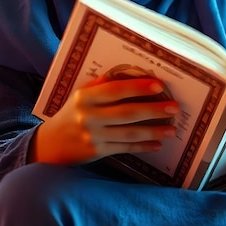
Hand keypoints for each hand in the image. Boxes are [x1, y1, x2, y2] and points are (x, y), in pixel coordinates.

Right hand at [30, 77, 178, 164]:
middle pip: (127, 113)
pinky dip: (142, 147)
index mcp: (85, 97)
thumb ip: (104, 84)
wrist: (51, 142)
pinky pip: (124, 149)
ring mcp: (93, 136)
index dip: (138, 87)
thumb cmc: (73, 111)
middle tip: (174, 108)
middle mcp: (88, 116)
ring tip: (172, 129)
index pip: (116, 90)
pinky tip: (157, 144)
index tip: (159, 85)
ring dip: (153, 131)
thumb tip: (133, 73)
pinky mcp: (97, 152)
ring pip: (129, 134)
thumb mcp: (82, 93)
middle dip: (153, 110)